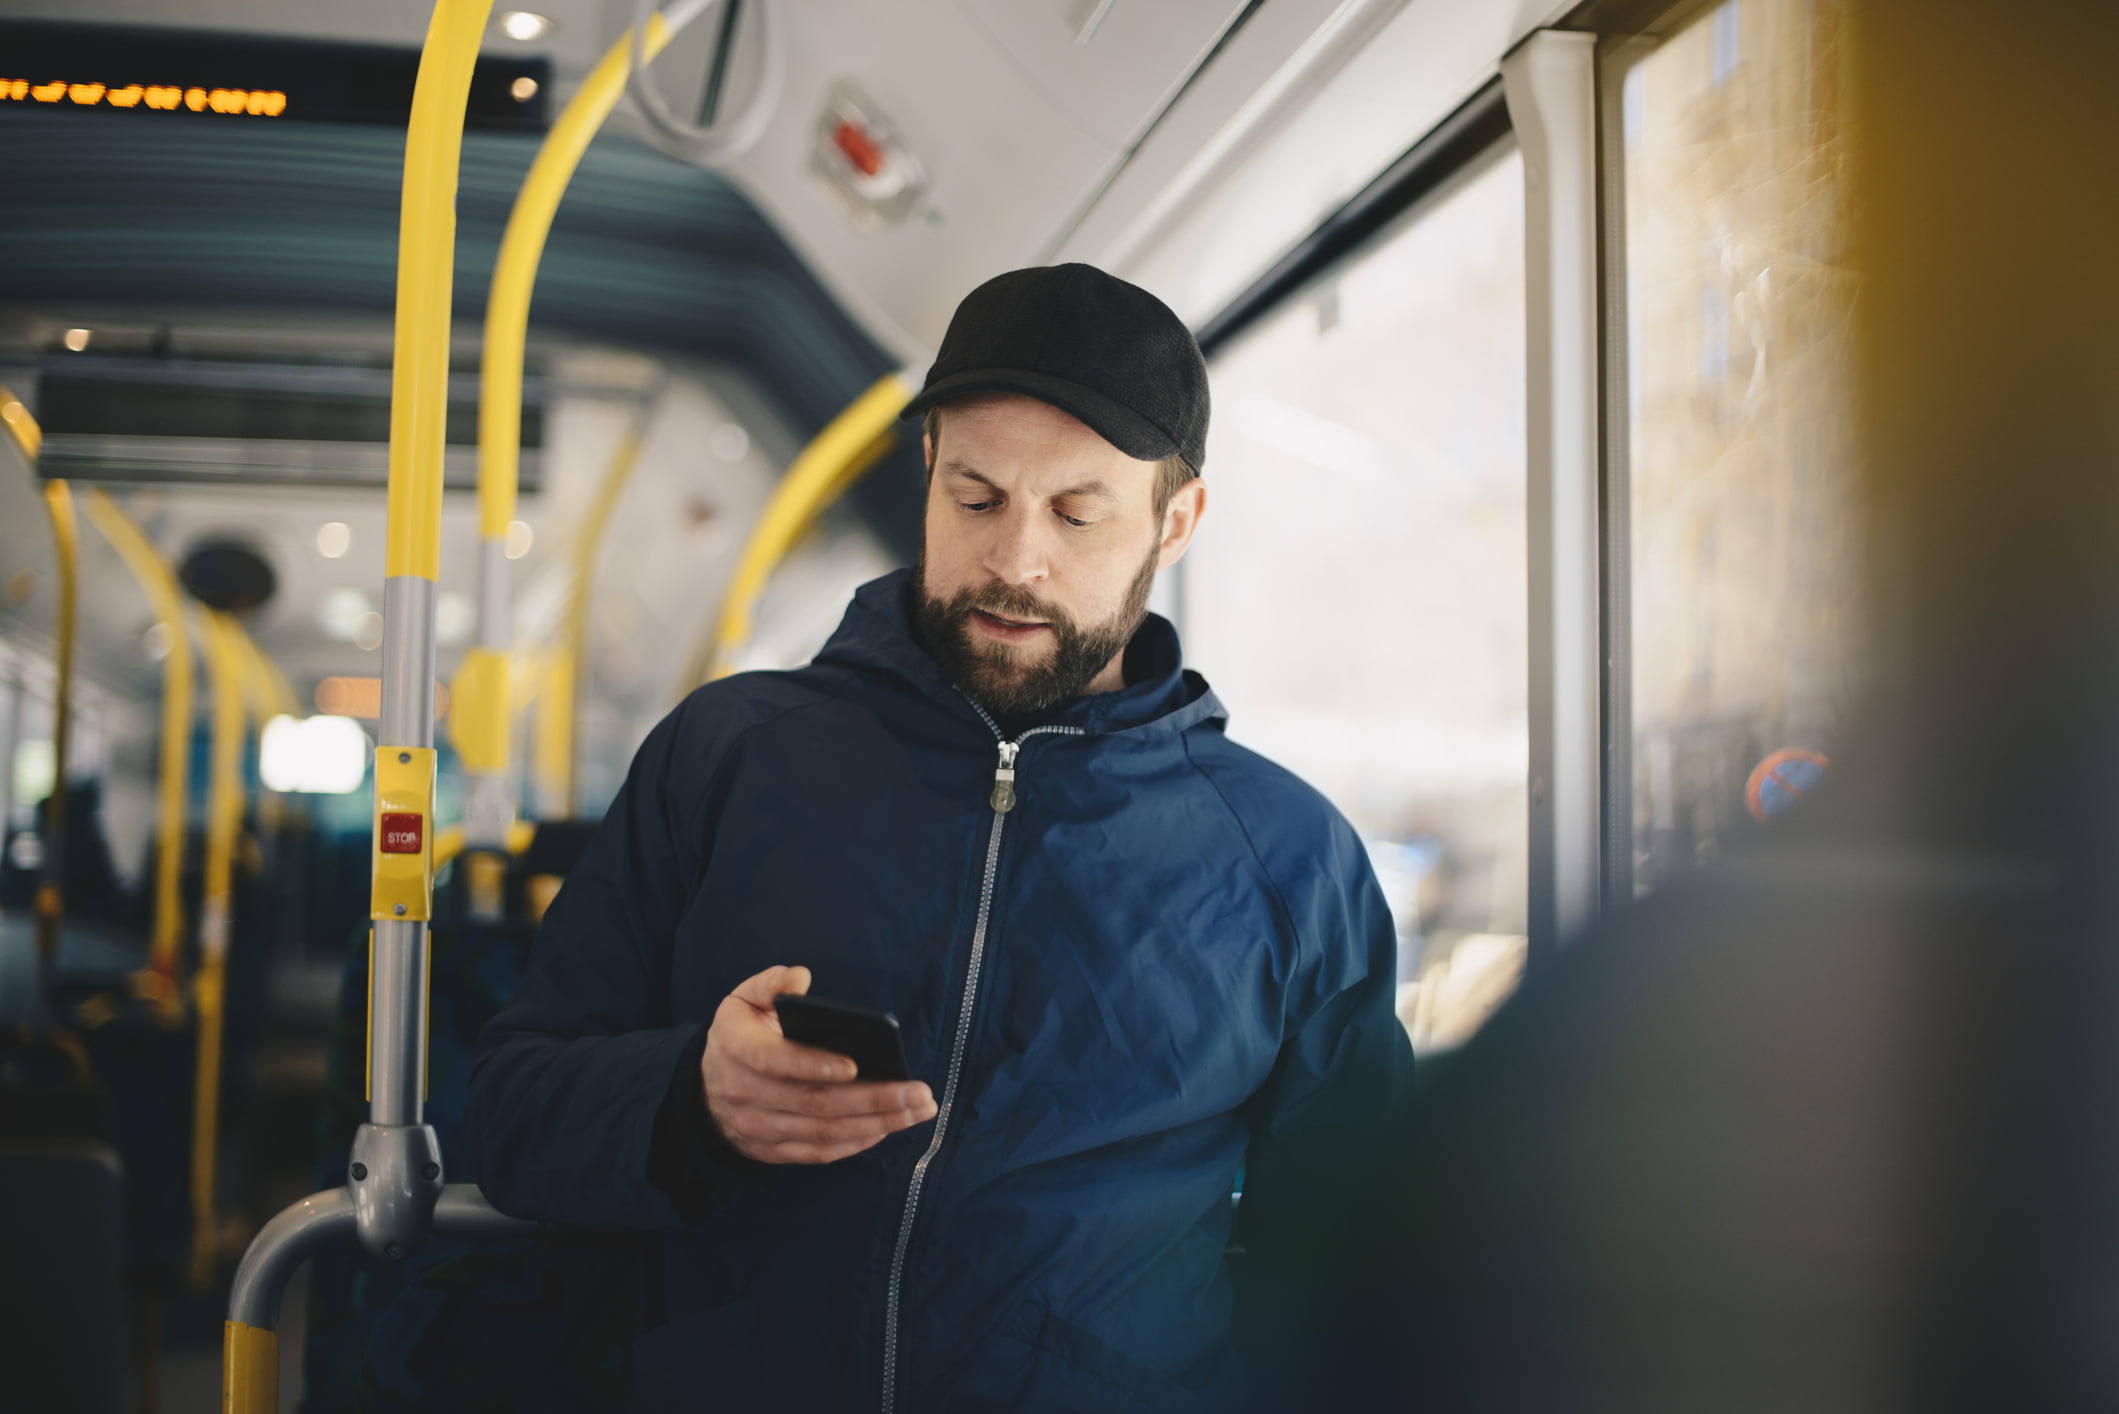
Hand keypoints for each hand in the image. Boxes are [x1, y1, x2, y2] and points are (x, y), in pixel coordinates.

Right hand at [702, 965, 936, 1163]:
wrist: (705, 1088)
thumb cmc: (741, 1034)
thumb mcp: (744, 999)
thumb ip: (771, 983)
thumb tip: (800, 978)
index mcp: (737, 1048)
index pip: (774, 1061)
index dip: (813, 1064)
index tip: (855, 1065)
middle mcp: (744, 1093)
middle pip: (814, 1102)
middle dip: (873, 1099)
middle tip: (918, 1092)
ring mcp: (758, 1127)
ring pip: (823, 1132)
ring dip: (877, 1124)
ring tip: (918, 1110)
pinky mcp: (771, 1151)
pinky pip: (818, 1152)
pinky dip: (855, 1144)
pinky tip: (888, 1128)